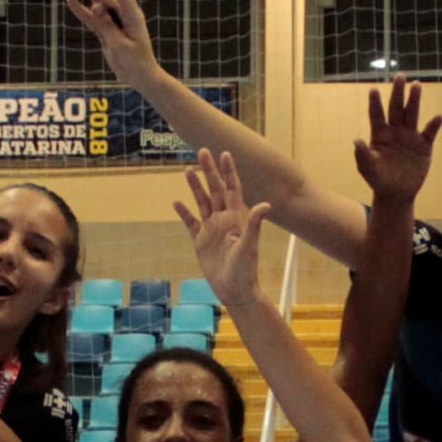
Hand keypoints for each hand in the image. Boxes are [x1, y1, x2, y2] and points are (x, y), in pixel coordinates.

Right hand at [64, 0, 154, 82]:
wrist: (140, 77)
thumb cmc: (135, 62)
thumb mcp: (120, 45)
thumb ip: (107, 25)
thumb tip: (96, 6)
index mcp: (132, 16)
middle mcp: (124, 15)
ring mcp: (114, 21)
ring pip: (97, 0)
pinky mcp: (106, 30)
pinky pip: (92, 18)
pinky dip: (82, 10)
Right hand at [174, 149, 270, 306]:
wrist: (234, 290)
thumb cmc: (245, 270)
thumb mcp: (249, 246)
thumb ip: (254, 224)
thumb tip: (265, 204)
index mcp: (237, 218)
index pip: (232, 188)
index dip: (229, 171)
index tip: (225, 153)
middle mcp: (224, 219)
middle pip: (215, 190)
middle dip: (209, 171)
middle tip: (202, 151)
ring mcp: (211, 229)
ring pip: (202, 202)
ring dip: (195, 186)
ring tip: (187, 170)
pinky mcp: (200, 241)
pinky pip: (190, 223)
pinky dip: (184, 212)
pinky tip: (176, 202)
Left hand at [353, 78, 441, 205]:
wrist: (396, 193)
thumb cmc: (379, 179)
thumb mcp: (368, 169)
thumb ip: (362, 155)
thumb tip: (356, 140)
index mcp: (380, 134)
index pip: (377, 115)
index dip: (375, 103)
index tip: (373, 90)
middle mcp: (395, 131)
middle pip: (396, 108)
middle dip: (398, 92)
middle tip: (400, 76)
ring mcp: (410, 136)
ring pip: (412, 114)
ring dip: (414, 101)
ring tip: (416, 85)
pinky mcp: (424, 145)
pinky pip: (429, 133)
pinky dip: (434, 125)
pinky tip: (438, 117)